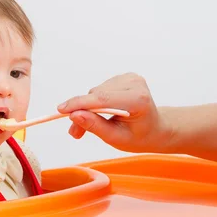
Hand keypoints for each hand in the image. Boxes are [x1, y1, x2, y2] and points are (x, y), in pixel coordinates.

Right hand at [57, 73, 172, 152]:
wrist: (156, 128)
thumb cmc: (139, 137)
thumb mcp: (117, 139)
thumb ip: (95, 126)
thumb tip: (73, 116)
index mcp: (138, 99)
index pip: (102, 99)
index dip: (79, 104)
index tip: (60, 110)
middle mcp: (134, 83)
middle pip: (96, 96)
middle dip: (81, 112)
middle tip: (75, 133)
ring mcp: (129, 78)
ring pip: (95, 92)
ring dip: (87, 109)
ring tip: (87, 126)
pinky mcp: (123, 77)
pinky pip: (100, 90)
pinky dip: (94, 102)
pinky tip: (99, 114)